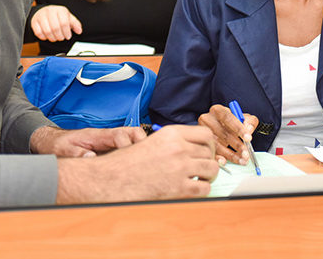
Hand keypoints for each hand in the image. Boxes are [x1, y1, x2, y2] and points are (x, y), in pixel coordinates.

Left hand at [30, 125, 145, 156]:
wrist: (53, 142)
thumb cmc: (60, 144)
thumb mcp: (64, 149)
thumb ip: (78, 153)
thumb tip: (92, 158)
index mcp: (99, 135)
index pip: (120, 135)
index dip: (127, 145)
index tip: (129, 158)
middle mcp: (108, 136)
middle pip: (133, 133)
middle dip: (142, 143)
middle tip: (147, 159)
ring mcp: (110, 142)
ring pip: (132, 140)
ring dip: (139, 148)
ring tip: (143, 164)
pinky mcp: (109, 149)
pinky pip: (126, 148)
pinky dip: (132, 154)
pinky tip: (132, 168)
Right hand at [31, 5, 81, 41]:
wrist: (44, 11)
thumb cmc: (58, 16)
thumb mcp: (68, 17)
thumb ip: (75, 24)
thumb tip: (79, 31)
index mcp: (60, 10)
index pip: (64, 23)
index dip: (66, 32)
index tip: (68, 36)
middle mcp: (50, 11)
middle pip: (55, 28)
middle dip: (60, 36)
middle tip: (62, 38)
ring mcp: (41, 16)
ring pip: (47, 31)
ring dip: (52, 38)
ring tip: (56, 38)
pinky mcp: (34, 21)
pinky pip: (38, 32)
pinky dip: (44, 37)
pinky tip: (48, 37)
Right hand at [56, 125, 218, 202]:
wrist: (111, 179)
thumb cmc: (129, 162)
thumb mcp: (153, 141)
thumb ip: (174, 141)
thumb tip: (194, 147)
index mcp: (172, 133)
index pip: (205, 134)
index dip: (209, 144)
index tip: (205, 151)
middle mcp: (178, 147)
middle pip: (209, 152)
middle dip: (207, 160)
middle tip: (201, 168)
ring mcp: (180, 167)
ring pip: (211, 169)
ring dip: (207, 175)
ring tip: (198, 178)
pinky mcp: (179, 188)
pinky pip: (204, 188)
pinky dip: (201, 190)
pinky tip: (192, 189)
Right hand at [198, 104, 258, 164]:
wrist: (220, 128)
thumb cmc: (232, 124)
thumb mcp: (243, 119)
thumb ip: (250, 121)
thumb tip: (249, 129)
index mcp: (217, 110)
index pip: (228, 117)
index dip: (239, 128)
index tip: (249, 138)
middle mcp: (207, 119)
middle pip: (223, 133)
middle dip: (237, 145)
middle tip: (246, 154)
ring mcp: (202, 132)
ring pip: (217, 144)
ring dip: (230, 154)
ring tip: (241, 160)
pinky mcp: (200, 143)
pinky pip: (209, 152)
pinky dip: (218, 158)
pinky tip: (225, 161)